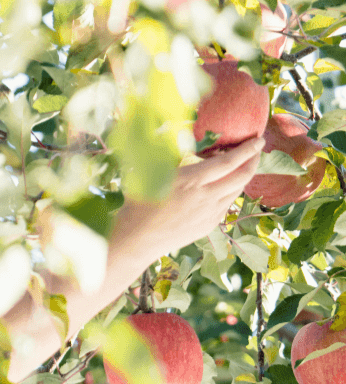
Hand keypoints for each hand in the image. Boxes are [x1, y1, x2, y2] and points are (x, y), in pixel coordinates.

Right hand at [108, 137, 264, 271]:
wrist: (136, 239)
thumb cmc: (138, 202)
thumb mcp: (151, 172)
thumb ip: (170, 154)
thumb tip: (178, 133)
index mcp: (191, 180)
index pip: (229, 161)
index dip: (247, 149)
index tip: (258, 138)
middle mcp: (205, 197)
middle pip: (241, 176)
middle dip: (254, 160)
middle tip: (257, 150)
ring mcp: (209, 214)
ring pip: (237, 191)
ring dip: (243, 176)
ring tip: (242, 167)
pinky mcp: (208, 226)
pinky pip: (226, 205)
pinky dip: (230, 192)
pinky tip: (225, 188)